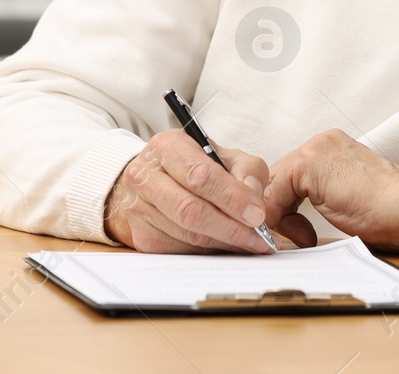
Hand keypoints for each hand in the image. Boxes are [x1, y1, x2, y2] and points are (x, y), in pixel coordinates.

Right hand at [103, 128, 276, 253]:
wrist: (153, 179)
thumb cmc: (194, 165)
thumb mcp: (225, 155)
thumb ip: (246, 171)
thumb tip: (254, 203)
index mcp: (168, 147)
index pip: (200, 176)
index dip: (232, 198)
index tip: (257, 215)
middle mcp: (145, 176)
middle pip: (190, 210)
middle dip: (231, 228)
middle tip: (260, 238)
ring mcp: (138, 208)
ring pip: (187, 234)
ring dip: (224, 242)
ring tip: (251, 244)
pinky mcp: (140, 236)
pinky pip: (180, 250)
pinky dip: (209, 251)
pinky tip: (227, 246)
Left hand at [264, 130, 398, 254]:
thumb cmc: (391, 212)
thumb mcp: (346, 199)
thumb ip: (321, 197)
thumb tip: (292, 219)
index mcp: (333, 149)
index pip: (291, 176)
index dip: (288, 208)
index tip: (300, 233)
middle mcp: (323, 142)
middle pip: (278, 178)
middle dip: (280, 211)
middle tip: (297, 237)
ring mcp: (316, 149)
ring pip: (273, 184)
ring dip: (279, 215)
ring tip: (302, 237)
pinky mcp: (309, 163)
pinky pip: (274, 193)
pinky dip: (278, 217)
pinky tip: (302, 234)